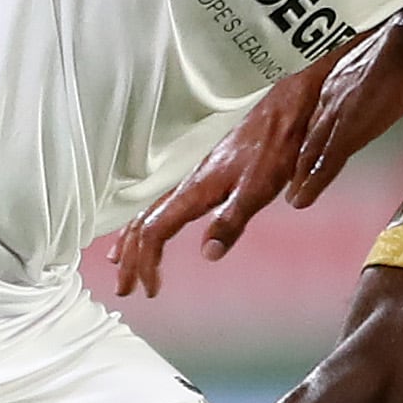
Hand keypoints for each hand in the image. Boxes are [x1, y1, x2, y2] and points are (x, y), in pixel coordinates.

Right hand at [107, 64, 324, 297]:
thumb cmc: (273, 147)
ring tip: (121, 264)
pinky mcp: (201, 177)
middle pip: (143, 225)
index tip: (149, 289)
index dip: (147, 262)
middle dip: (130, 259)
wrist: (281, 113)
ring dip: (132, 242)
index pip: (156, 231)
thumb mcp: (257, 189)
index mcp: (195, 191)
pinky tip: (150, 230)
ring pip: (148, 213)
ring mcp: (191, 180)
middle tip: (125, 288)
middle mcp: (186, 185)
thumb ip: (231, 221)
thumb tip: (208, 253)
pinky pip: (161, 205)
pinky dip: (146, 224)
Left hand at [290, 20, 402, 206]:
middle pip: (310, 137)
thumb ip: (374, 75)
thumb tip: (384, 78)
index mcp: (337, 84)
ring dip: (302, 177)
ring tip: (295, 197)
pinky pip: (326, 162)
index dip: (313, 136)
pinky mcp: (347, 132)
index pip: (320, 117)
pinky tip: (304, 198)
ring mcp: (336, 117)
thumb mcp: (378, 61)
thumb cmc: (401, 48)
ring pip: (312, 153)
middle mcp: (329, 101)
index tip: (307, 151)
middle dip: (301, 161)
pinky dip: (314, 182)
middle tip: (292, 182)